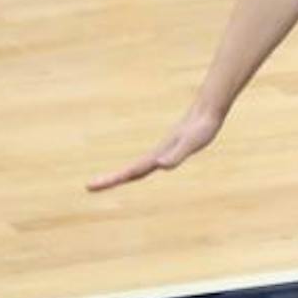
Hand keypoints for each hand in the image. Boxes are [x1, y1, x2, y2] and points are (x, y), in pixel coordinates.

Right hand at [87, 106, 224, 190]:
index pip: (130, 171)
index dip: (112, 180)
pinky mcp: (170, 149)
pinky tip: (140, 172)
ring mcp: (162, 151)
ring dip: (123, 175)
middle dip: (110, 179)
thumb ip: (176, 155)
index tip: (90, 186)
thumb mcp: (191, 144)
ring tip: (109, 182)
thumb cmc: (202, 127)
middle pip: (129, 170)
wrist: (208, 110)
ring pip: (138, 167)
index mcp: (157, 155)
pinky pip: (150, 163)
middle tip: (89, 187)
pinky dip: (139, 170)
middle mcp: (156, 154)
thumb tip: (160, 166)